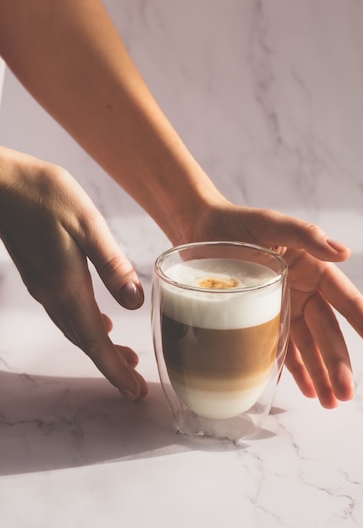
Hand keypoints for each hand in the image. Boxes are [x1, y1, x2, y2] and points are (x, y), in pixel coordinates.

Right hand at [0, 147, 146, 400]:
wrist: (0, 183)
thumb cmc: (45, 195)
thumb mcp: (87, 225)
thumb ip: (111, 266)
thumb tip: (135, 304)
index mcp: (67, 286)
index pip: (95, 339)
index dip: (115, 368)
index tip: (134, 391)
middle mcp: (53, 294)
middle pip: (86, 341)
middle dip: (111, 365)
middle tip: (134, 386)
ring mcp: (43, 286)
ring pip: (76, 328)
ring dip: (101, 348)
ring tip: (125, 359)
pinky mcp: (40, 274)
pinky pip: (67, 313)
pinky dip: (87, 327)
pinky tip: (102, 322)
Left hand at [185, 201, 362, 407]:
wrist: (200, 229)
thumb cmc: (237, 223)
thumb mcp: (270, 223)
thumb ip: (304, 235)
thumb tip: (344, 253)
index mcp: (313, 269)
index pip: (348, 303)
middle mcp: (302, 292)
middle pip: (327, 332)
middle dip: (338, 364)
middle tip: (344, 395)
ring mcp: (282, 308)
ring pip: (307, 346)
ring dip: (320, 374)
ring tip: (329, 403)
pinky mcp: (259, 318)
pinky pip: (281, 347)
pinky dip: (293, 368)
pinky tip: (305, 389)